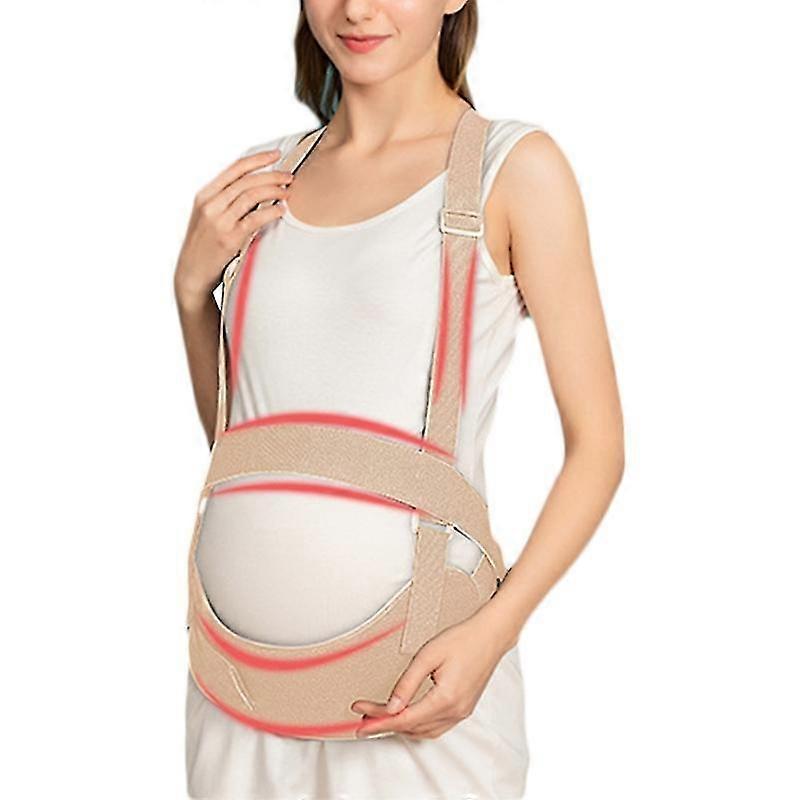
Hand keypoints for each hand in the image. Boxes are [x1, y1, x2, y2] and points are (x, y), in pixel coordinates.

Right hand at [173, 149, 293, 308]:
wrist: (191, 272)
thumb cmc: (204, 245)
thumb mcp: (207, 217)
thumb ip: (224, 201)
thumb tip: (254, 187)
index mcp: (205, 195)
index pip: (235, 169)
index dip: (258, 159)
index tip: (276, 155)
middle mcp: (211, 204)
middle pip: (246, 180)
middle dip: (271, 175)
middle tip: (289, 176)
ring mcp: (219, 221)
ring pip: (251, 195)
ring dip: (273, 190)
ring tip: (287, 192)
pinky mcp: (229, 238)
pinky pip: (255, 218)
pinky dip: (271, 211)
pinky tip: (281, 209)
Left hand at [350, 612, 514, 739]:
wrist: (490, 636)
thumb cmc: (462, 639)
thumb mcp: (428, 655)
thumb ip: (407, 683)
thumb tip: (391, 707)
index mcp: (445, 699)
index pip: (404, 719)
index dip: (379, 721)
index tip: (360, 722)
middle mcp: (455, 711)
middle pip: (412, 727)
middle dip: (385, 723)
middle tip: (363, 715)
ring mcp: (461, 712)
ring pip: (423, 731)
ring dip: (401, 726)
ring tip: (380, 717)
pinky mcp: (464, 709)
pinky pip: (435, 727)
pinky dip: (417, 725)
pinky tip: (406, 718)